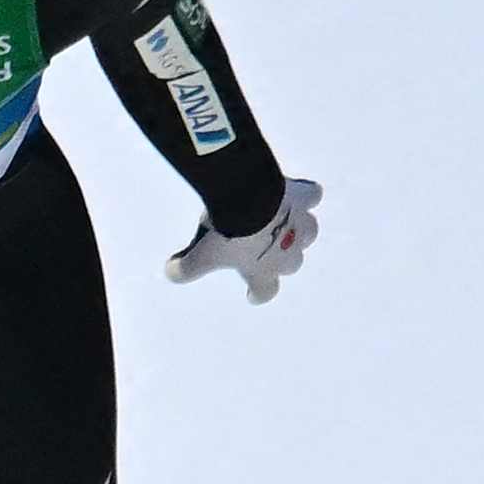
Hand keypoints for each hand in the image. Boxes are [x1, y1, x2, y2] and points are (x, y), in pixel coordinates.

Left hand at [163, 177, 319, 304]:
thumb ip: (184, 269)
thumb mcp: (200, 255)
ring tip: (285, 221)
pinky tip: (296, 190)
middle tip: (264, 249)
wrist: (246, 196)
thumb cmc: (225, 230)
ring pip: (308, 233)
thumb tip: (171, 273)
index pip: (266, 291)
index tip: (252, 293)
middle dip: (280, 259)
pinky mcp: (303, 199)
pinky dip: (305, 194)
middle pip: (292, 264)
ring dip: (298, 230)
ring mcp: (300, 225)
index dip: (259, 293)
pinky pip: (311, 196)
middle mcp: (288, 253)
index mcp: (264, 271)